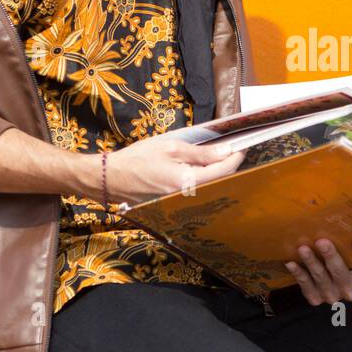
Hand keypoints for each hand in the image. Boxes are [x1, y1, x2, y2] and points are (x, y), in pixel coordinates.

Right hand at [104, 135, 243, 204]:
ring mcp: (181, 203)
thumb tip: (225, 152)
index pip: (223, 171)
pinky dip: (202, 179)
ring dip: (215, 172)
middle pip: (219, 181)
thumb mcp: (170, 147)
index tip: (241, 146)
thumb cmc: (137, 160)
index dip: (236, 157)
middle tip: (230, 148)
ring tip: (216, 155)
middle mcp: (187, 197)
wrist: (110, 179)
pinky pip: (195, 191)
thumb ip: (200, 152)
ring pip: (208, 187)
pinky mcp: (174, 204)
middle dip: (227, 165)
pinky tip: (199, 168)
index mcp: (188, 182)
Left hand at [286, 237, 351, 304]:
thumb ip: (351, 242)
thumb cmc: (344, 262)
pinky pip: (305, 285)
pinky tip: (291, 263)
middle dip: (330, 256)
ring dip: (311, 262)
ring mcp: (332, 295)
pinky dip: (298, 273)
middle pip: (340, 272)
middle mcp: (350, 289)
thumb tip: (342, 215)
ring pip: (321, 277)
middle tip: (322, 241)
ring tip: (303, 249)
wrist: (331, 284)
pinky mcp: (316, 298)